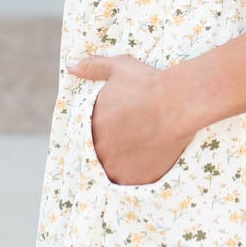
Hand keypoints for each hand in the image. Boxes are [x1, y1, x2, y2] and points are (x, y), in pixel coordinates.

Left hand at [67, 53, 198, 186]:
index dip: (106, 131)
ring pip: (118, 170)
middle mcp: (100, 151)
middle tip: (136, 137)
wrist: (175, 103)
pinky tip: (152, 160)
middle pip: (104, 154)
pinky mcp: (138, 179)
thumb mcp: (117, 69)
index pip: (91, 136)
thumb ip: (91, 67)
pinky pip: (136, 181)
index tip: (121, 127)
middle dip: (116, 147)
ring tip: (144, 150)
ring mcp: (118, 167)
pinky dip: (141, 173)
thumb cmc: (146, 84)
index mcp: (91, 127)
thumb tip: (70, 65)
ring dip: (126, 163)